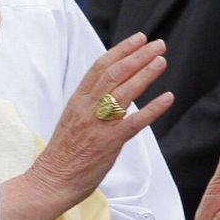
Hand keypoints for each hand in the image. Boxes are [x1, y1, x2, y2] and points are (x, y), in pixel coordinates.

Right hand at [0, 33, 172, 219]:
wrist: (52, 181)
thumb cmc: (64, 153)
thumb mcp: (73, 118)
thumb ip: (90, 102)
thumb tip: (111, 88)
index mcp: (78, 100)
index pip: (100, 66)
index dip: (122, 49)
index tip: (139, 39)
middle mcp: (87, 107)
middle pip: (115, 73)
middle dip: (139, 55)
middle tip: (158, 44)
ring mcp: (98, 124)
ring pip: (125, 91)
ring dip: (146, 73)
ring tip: (162, 61)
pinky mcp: (109, 143)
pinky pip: (134, 122)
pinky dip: (153, 108)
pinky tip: (168, 98)